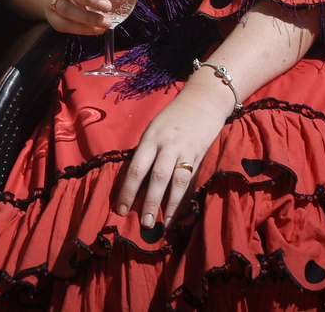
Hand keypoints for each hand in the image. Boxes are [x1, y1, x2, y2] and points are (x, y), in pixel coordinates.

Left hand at [113, 81, 234, 229]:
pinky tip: (180, 212)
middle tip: (144, 224)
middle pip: (157, 177)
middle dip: (149, 202)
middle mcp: (167, 145)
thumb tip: (136, 183)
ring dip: (169, 204)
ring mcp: (185, 151)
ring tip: (164, 224)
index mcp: (150, 138)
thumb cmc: (173, 117)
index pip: (136, 168)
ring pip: (176, 181)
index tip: (121, 210)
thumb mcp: (154, 130)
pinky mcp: (200, 155)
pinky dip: (184, 198)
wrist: (203, 100)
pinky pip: (191, 180)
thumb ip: (147, 153)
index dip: (128, 190)